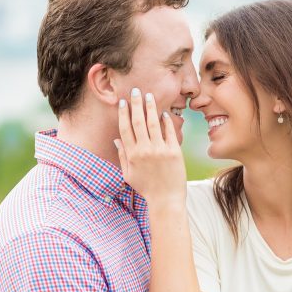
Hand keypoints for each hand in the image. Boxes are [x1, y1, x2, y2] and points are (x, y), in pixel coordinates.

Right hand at [114, 88, 185, 207]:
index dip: (123, 114)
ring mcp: (160, 150)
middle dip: (136, 104)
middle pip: (138, 121)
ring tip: (149, 96)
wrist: (166, 199)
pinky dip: (166, 122)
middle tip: (135, 91)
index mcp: (132, 154)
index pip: (125, 128)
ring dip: (151, 108)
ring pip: (153, 123)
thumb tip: (116, 139)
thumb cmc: (146, 188)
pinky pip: (170, 132)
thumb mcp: (128, 174)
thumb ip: (122, 155)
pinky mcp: (174, 152)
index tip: (122, 102)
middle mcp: (145, 150)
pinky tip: (164, 113)